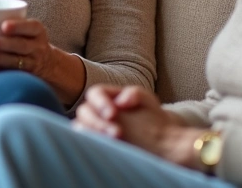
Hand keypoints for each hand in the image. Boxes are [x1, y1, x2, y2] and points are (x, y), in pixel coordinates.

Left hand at [0, 18, 57, 74]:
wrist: (46, 64)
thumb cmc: (26, 39)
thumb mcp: (27, 29)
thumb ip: (10, 25)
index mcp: (37, 31)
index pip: (31, 26)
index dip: (18, 26)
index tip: (3, 26)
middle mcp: (38, 47)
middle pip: (21, 45)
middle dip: (2, 43)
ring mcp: (34, 63)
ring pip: (16, 61)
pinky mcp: (28, 76)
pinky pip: (14, 75)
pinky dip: (1, 72)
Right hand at [75, 85, 200, 166]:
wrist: (159, 138)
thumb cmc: (151, 116)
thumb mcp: (146, 100)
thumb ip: (134, 94)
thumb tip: (120, 101)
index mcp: (105, 96)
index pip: (94, 94)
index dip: (100, 103)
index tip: (112, 114)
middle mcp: (96, 111)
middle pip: (84, 112)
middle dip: (97, 122)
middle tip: (116, 133)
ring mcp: (94, 127)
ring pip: (82, 128)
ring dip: (94, 134)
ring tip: (114, 141)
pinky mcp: (96, 142)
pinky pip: (87, 142)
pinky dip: (94, 144)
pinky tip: (108, 148)